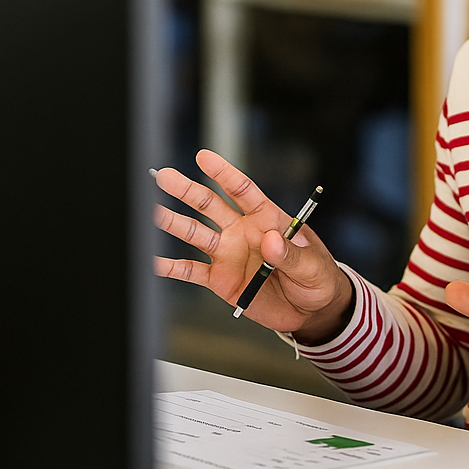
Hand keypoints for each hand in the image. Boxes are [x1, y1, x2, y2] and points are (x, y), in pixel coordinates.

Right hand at [152, 149, 352, 340]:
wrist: (311, 311)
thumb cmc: (318, 279)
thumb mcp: (314, 266)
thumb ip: (292, 254)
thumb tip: (271, 241)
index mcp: (267, 219)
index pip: (243, 191)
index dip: (223, 174)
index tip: (203, 157)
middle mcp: (242, 232)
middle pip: (210, 206)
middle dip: (187, 191)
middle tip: (164, 176)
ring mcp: (229, 254)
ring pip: (195, 233)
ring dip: (173, 223)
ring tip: (150, 212)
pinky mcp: (220, 280)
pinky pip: (191, 271)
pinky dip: (171, 267)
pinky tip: (152, 261)